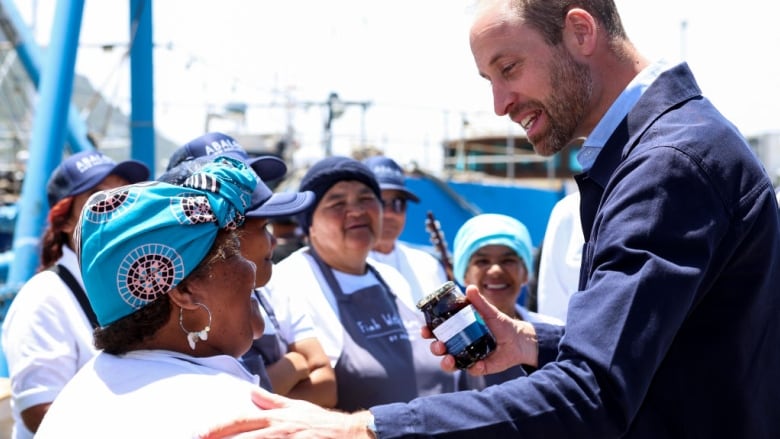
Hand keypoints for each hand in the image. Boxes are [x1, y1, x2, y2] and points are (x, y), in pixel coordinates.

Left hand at [198, 388, 372, 438]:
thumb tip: (251, 394)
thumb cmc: (321, 423)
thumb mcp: (296, 407)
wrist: (349, 434)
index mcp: (275, 417)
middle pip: (241, 436)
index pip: (240, 419)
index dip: (217, 427)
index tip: (197, 433)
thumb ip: (272, 402)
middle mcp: (277, 429)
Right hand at [423, 284, 538, 374]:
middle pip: (439, 348)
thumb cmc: (500, 324)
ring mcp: (467, 357)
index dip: (428, 331)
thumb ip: (479, 302)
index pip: (437, 331)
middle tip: (439, 345)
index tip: (425, 330)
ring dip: (446, 363)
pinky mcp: (479, 367)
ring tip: (449, 359)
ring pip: (450, 363)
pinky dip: (474, 368)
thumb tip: (470, 288)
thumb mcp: (489, 311)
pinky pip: (472, 370)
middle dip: (435, 348)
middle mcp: (458, 344)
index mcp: (456, 330)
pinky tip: (478, 364)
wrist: (519, 339)